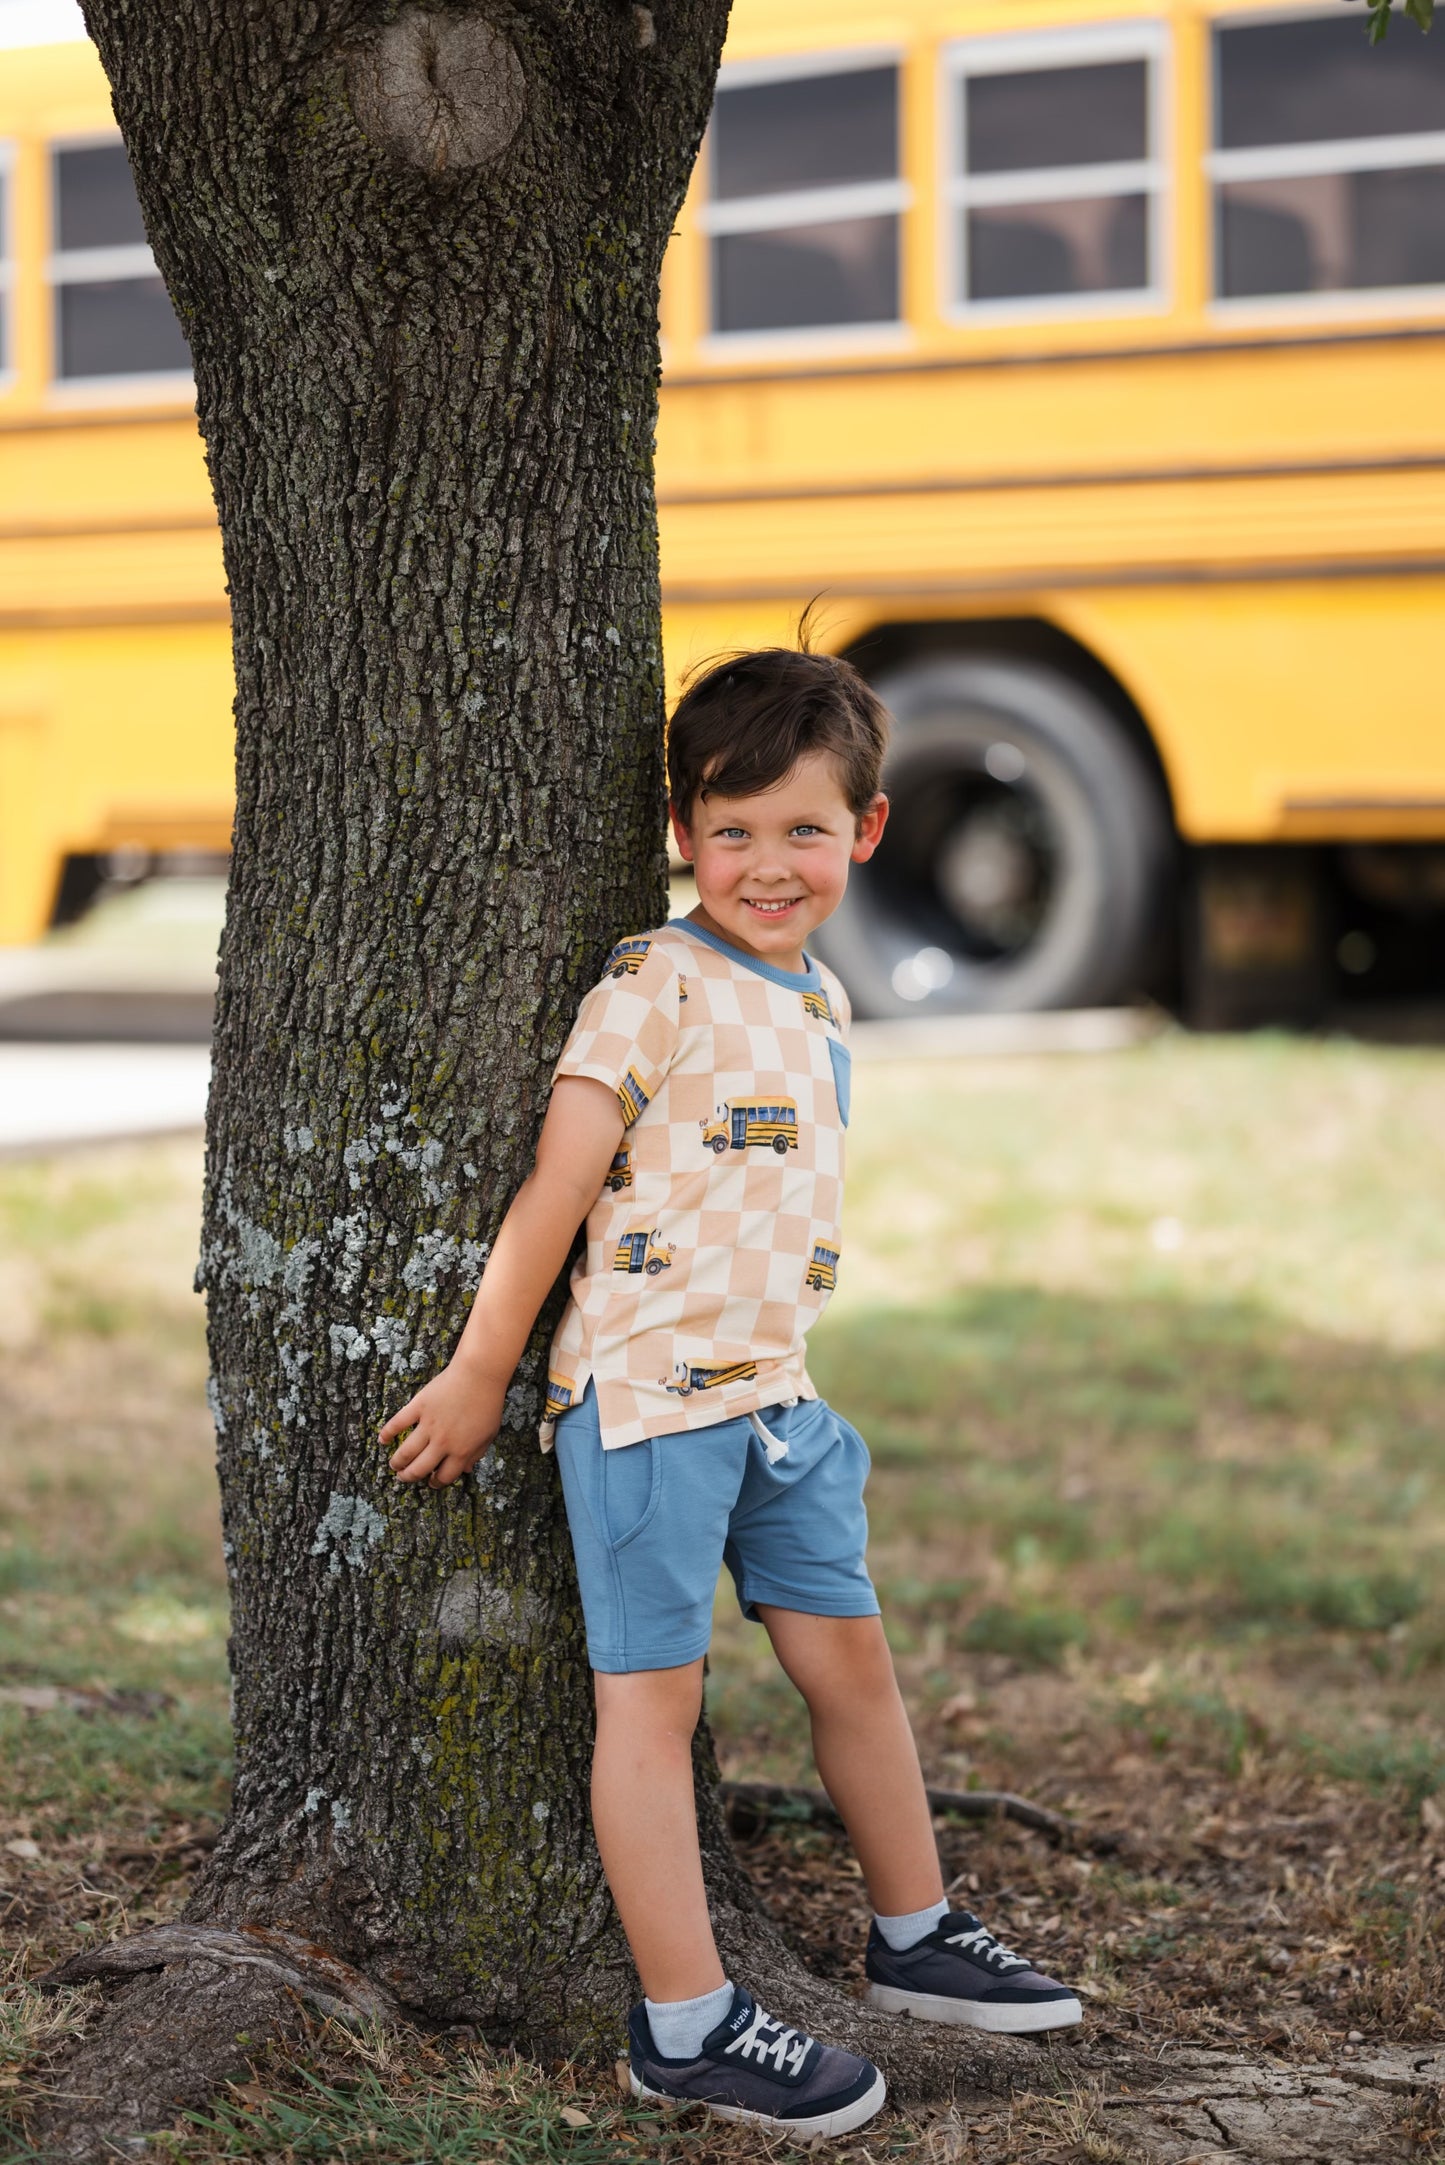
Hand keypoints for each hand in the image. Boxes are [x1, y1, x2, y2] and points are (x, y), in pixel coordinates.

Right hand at [381, 1360, 506, 1487]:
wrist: (479, 1375)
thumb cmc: (488, 1403)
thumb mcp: (489, 1434)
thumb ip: (476, 1454)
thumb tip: (466, 1470)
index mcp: (461, 1451)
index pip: (444, 1476)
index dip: (436, 1483)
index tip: (431, 1482)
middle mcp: (442, 1443)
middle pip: (420, 1468)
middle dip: (410, 1477)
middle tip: (403, 1477)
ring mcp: (428, 1425)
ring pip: (407, 1452)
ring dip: (398, 1462)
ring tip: (394, 1466)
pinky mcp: (418, 1407)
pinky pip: (398, 1423)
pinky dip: (387, 1433)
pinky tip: (382, 1440)